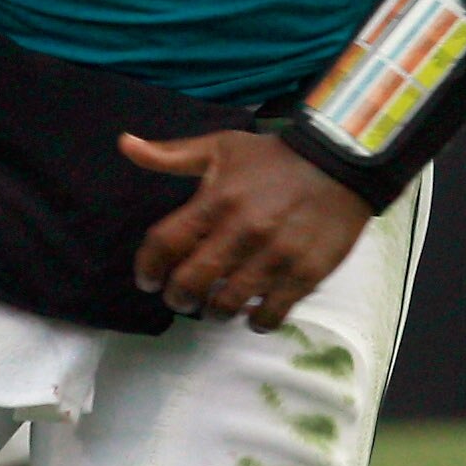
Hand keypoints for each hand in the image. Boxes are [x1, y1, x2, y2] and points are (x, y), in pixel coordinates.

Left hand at [120, 129, 372, 327]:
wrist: (339, 161)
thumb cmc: (273, 157)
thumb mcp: (220, 147)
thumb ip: (171, 155)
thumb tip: (125, 144)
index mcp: (216, 201)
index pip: (164, 244)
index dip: (148, 268)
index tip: (148, 280)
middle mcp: (242, 232)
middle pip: (191, 282)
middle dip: (178, 297)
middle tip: (180, 298)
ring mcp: (274, 257)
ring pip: (228, 305)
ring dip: (213, 311)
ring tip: (214, 306)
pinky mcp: (304, 274)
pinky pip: (270, 314)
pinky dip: (255, 321)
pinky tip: (252, 313)